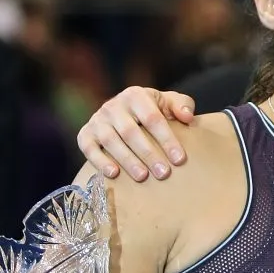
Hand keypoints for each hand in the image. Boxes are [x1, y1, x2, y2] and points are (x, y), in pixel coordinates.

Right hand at [77, 86, 195, 180]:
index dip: (167, 139)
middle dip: (148, 154)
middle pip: (131, 132)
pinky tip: (114, 174)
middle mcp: (113, 106)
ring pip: (110, 141)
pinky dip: (99, 161)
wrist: (125, 113)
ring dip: (127, 160)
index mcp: (136, 96)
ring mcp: (97, 120)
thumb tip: (188, 117)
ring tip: (143, 177)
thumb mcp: (169, 103)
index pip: (153, 119)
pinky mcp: (85, 133)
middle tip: (164, 174)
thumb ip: (182, 105)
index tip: (180, 159)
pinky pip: (88, 147)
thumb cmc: (153, 111)